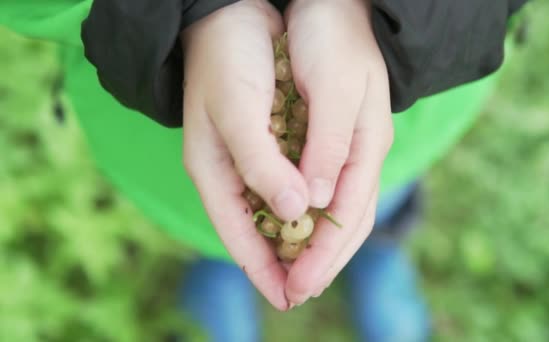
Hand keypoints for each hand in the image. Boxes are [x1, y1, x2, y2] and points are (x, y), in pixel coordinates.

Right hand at [181, 0, 308, 310]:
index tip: (289, 298)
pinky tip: (320, 218)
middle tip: (308, 290)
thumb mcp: (238, 111)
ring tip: (317, 266)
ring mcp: (248, 158)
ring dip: (294, 240)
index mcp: (214, 170)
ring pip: (273, 213)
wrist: (231, 13)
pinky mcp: (266, 143)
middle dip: (283, 262)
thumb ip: (262, 165)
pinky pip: (285, 186)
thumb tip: (295, 212)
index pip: (238, 235)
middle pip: (257, 231)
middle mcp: (230, 171)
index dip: (263, 270)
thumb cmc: (227, 58)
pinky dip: (302, 207)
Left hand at [284, 0, 393, 304]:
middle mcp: (362, 153)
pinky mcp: (334, 139)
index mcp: (367, 145)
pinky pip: (326, 190)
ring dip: (317, 246)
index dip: (323, 254)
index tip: (296, 287)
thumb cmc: (333, 38)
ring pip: (339, 210)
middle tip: (293, 294)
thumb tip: (312, 204)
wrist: (335, 2)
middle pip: (349, 221)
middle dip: (321, 260)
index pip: (348, 215)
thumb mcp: (336, 89)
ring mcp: (350, 147)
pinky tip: (291, 228)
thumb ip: (327, 148)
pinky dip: (310, 218)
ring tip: (293, 274)